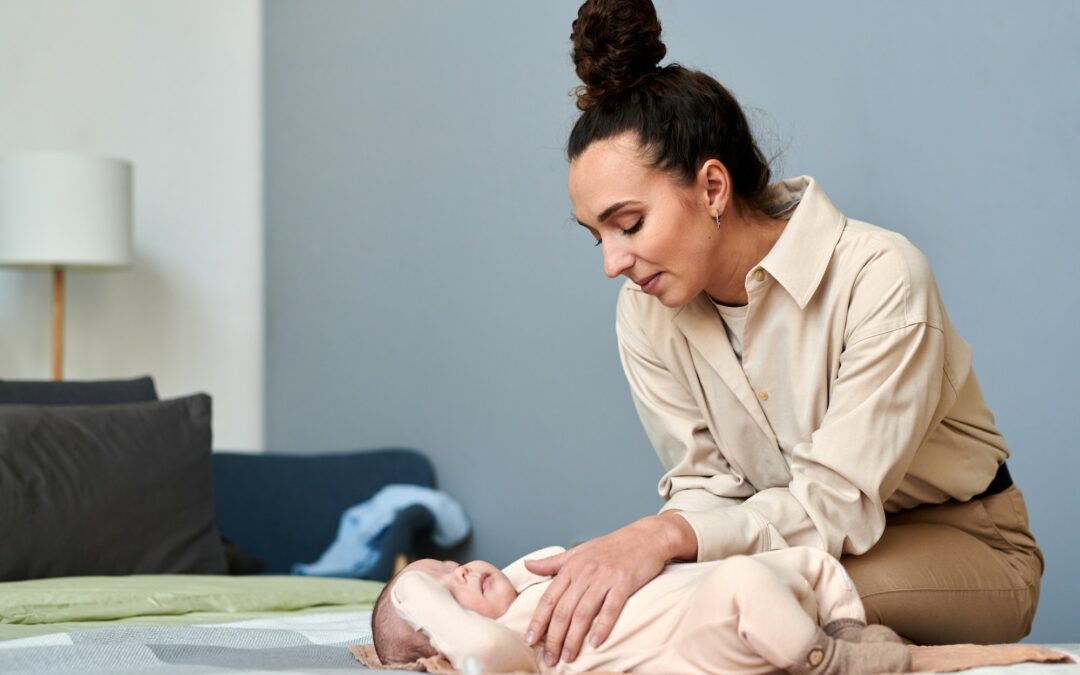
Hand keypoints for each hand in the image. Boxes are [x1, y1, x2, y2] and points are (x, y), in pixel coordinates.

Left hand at [523, 513, 695, 665]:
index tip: (529, 640)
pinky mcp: (625, 582)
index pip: (549, 598)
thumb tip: (527, 565)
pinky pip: (611, 608)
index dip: (538, 621)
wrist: (646, 536)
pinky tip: (595, 644)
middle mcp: (585, 572)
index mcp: (571, 566)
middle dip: (554, 637)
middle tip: (549, 659)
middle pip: (563, 609)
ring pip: (583, 612)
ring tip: (568, 657)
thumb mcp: (579, 551)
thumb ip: (553, 563)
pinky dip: (602, 627)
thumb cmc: (611, 546)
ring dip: (574, 638)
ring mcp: (605, 577)